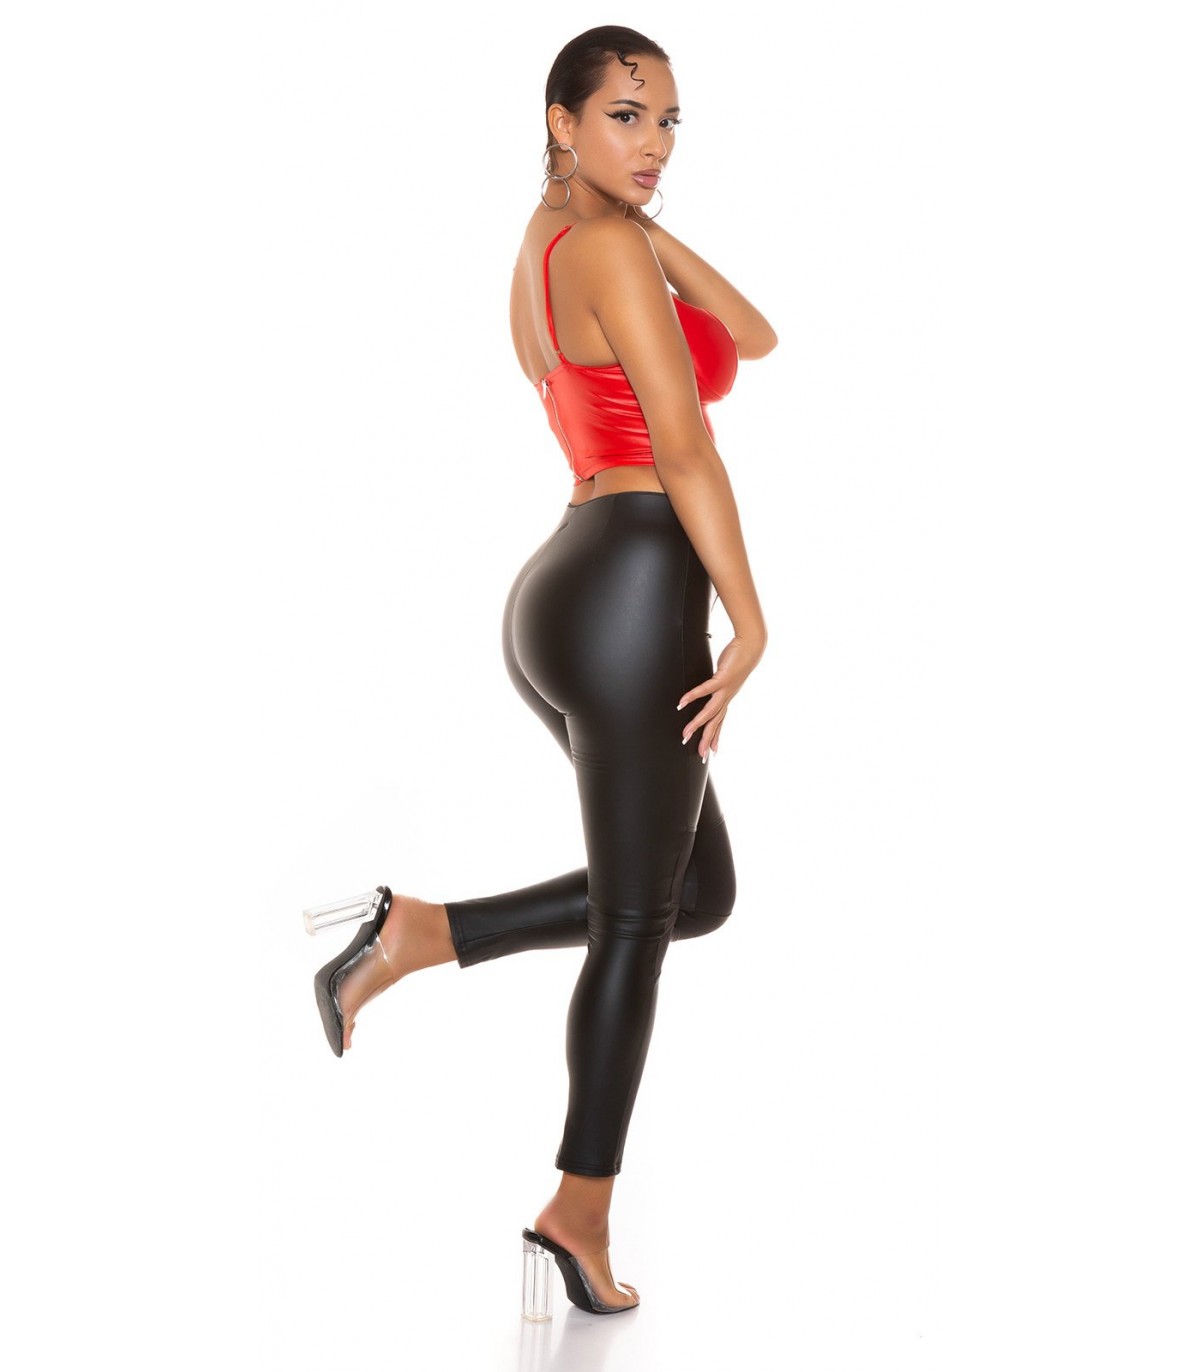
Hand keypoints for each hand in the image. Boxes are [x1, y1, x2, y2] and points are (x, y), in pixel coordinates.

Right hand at [677, 632, 765, 761]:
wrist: (751, 645)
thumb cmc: (738, 657)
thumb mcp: (726, 675)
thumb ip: (716, 683)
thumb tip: (708, 686)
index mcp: (727, 697)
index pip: (720, 722)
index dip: (715, 737)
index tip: (711, 752)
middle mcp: (727, 696)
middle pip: (715, 723)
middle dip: (706, 739)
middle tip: (699, 754)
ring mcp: (725, 689)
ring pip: (710, 712)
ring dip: (697, 724)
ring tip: (686, 733)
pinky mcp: (722, 678)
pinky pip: (705, 690)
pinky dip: (693, 696)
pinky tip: (682, 702)